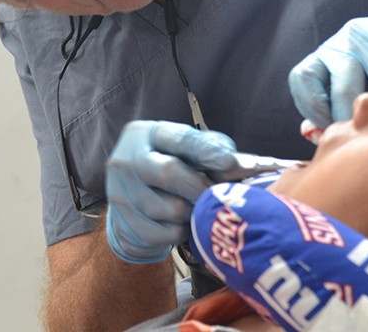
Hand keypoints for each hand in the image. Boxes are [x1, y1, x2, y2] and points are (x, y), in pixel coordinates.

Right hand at [106, 120, 236, 263]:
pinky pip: (164, 234)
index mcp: (145, 134)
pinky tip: (184, 225)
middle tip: (220, 197)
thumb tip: (247, 167)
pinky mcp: (123, 221)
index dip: (204, 150)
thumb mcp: (185, 150)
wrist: (129, 198)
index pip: (177, 139)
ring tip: (200, 210)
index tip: (228, 162)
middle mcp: (126, 159)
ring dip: (193, 213)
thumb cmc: (170, 166)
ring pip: (170, 208)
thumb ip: (212, 151)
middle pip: (169, 173)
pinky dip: (181, 232)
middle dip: (201, 187)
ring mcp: (120, 192)